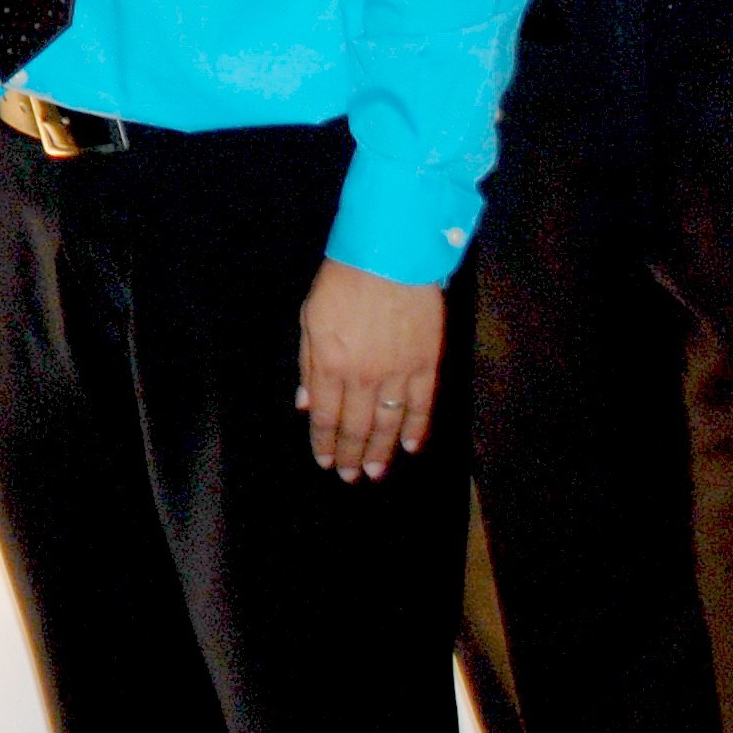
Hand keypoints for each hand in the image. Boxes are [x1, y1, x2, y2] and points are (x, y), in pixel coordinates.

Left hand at [295, 260, 441, 481]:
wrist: (390, 255)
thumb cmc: (343, 282)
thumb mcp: (311, 319)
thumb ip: (309, 365)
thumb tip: (306, 405)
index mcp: (331, 364)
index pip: (326, 416)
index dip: (324, 442)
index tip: (325, 462)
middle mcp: (364, 377)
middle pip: (357, 427)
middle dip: (351, 455)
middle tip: (350, 477)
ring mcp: (398, 373)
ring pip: (389, 424)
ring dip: (381, 452)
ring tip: (375, 472)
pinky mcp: (427, 364)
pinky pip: (422, 406)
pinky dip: (417, 429)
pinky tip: (411, 446)